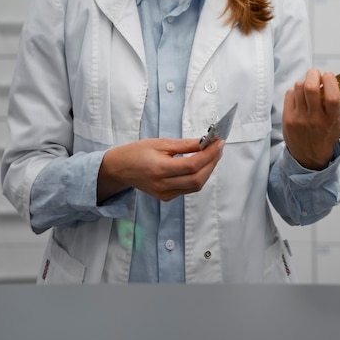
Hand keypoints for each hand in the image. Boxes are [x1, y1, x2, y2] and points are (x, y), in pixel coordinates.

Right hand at [97, 137, 223, 203]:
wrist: (120, 169)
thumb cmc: (137, 152)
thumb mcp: (160, 143)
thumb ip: (185, 144)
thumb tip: (206, 141)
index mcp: (160, 169)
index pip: (192, 165)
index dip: (209, 154)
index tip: (218, 142)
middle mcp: (163, 185)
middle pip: (197, 179)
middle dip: (212, 163)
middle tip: (219, 148)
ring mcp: (165, 194)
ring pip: (196, 186)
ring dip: (208, 170)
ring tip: (213, 154)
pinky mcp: (167, 197)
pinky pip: (188, 189)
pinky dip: (198, 177)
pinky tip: (201, 165)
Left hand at [282, 68, 339, 169]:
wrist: (309, 153)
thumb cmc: (331, 134)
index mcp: (332, 119)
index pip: (332, 97)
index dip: (330, 81)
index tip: (329, 76)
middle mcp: (315, 119)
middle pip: (310, 88)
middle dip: (314, 74)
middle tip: (317, 74)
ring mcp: (299, 119)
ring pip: (298, 88)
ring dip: (305, 81)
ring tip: (309, 86)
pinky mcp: (287, 118)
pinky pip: (289, 94)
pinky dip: (295, 90)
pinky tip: (301, 96)